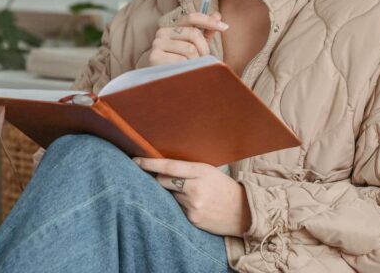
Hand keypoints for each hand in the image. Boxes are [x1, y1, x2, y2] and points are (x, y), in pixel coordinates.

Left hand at [133, 156, 250, 236]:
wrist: (244, 212)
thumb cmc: (225, 188)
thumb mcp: (211, 172)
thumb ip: (189, 171)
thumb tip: (162, 170)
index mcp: (202, 171)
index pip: (170, 166)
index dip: (150, 163)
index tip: (136, 160)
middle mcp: (195, 188)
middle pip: (163, 181)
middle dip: (161, 179)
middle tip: (169, 180)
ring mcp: (193, 205)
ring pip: (169, 196)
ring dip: (174, 194)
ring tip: (192, 195)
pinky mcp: (192, 218)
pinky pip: (176, 209)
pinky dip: (180, 206)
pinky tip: (195, 205)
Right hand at [149, 11, 228, 65]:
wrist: (159, 81)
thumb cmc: (179, 62)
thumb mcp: (194, 45)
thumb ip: (205, 31)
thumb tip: (218, 15)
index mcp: (172, 27)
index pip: (192, 17)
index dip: (209, 21)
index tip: (225, 27)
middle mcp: (162, 32)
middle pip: (194, 34)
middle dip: (204, 49)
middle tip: (203, 60)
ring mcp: (157, 44)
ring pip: (190, 49)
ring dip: (196, 61)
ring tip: (193, 67)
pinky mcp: (155, 57)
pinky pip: (181, 61)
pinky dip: (187, 68)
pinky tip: (183, 72)